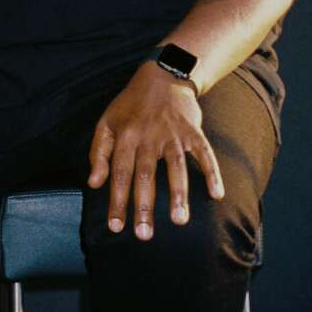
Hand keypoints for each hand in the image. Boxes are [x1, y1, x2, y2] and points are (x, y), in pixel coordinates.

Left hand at [87, 62, 224, 240]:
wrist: (162, 76)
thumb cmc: (130, 104)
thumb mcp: (107, 122)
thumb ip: (99, 153)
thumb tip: (94, 184)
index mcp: (125, 136)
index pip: (119, 173)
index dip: (117, 201)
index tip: (115, 227)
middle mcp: (149, 136)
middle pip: (145, 175)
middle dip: (145, 206)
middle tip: (144, 235)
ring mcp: (173, 134)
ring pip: (176, 166)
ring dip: (178, 193)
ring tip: (179, 220)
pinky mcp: (193, 131)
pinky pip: (204, 153)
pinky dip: (212, 172)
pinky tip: (217, 194)